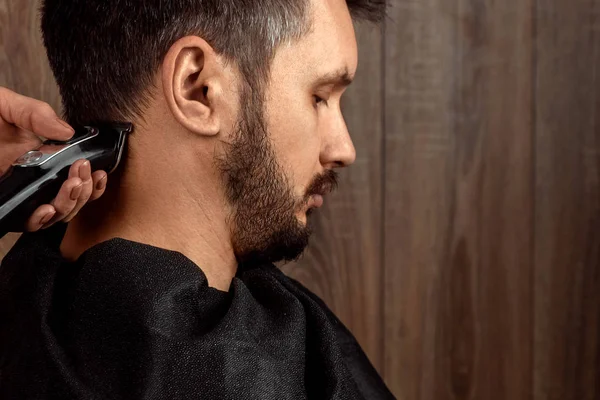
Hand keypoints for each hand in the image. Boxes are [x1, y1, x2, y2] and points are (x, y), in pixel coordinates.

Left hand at [0, 87, 107, 231]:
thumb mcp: (7, 106)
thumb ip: (37, 114)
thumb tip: (68, 132)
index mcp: (42, 155)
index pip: (77, 175)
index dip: (92, 179)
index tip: (96, 169)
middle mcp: (35, 178)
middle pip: (72, 198)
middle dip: (83, 190)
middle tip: (81, 175)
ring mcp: (20, 192)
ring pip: (57, 213)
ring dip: (70, 204)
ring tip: (71, 186)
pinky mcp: (4, 204)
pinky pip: (28, 222)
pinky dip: (41, 219)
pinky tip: (45, 209)